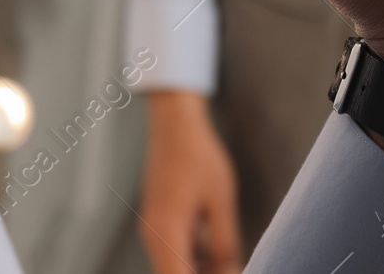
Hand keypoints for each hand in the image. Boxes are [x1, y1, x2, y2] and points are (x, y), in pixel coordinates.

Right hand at [139, 91, 241, 273]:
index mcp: (167, 231)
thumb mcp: (221, 202)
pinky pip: (173, 251)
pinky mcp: (158, 221)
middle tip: (231, 266)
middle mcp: (153, 234)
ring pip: (173, 265)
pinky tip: (215, 251)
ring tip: (227, 262)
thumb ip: (224, 245)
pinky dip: (192, 258)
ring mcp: (153, 228)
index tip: (228, 273)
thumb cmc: (199, 157)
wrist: (175, 125)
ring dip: (198, 270)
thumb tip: (231, 272)